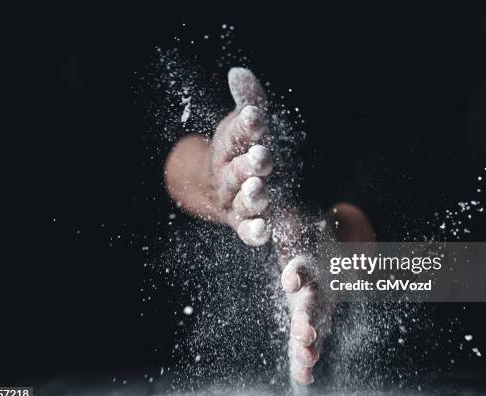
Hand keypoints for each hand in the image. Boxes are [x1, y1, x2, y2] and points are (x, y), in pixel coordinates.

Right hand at [164, 68, 273, 245]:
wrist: (221, 191)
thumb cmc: (239, 152)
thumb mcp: (246, 125)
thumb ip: (249, 102)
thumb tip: (239, 73)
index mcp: (229, 148)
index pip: (236, 134)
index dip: (245, 125)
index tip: (256, 115)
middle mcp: (229, 176)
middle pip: (237, 170)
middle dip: (249, 163)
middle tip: (262, 156)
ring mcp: (235, 202)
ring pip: (242, 201)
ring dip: (251, 197)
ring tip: (260, 190)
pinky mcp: (243, 224)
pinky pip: (247, 230)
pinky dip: (254, 232)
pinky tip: (264, 230)